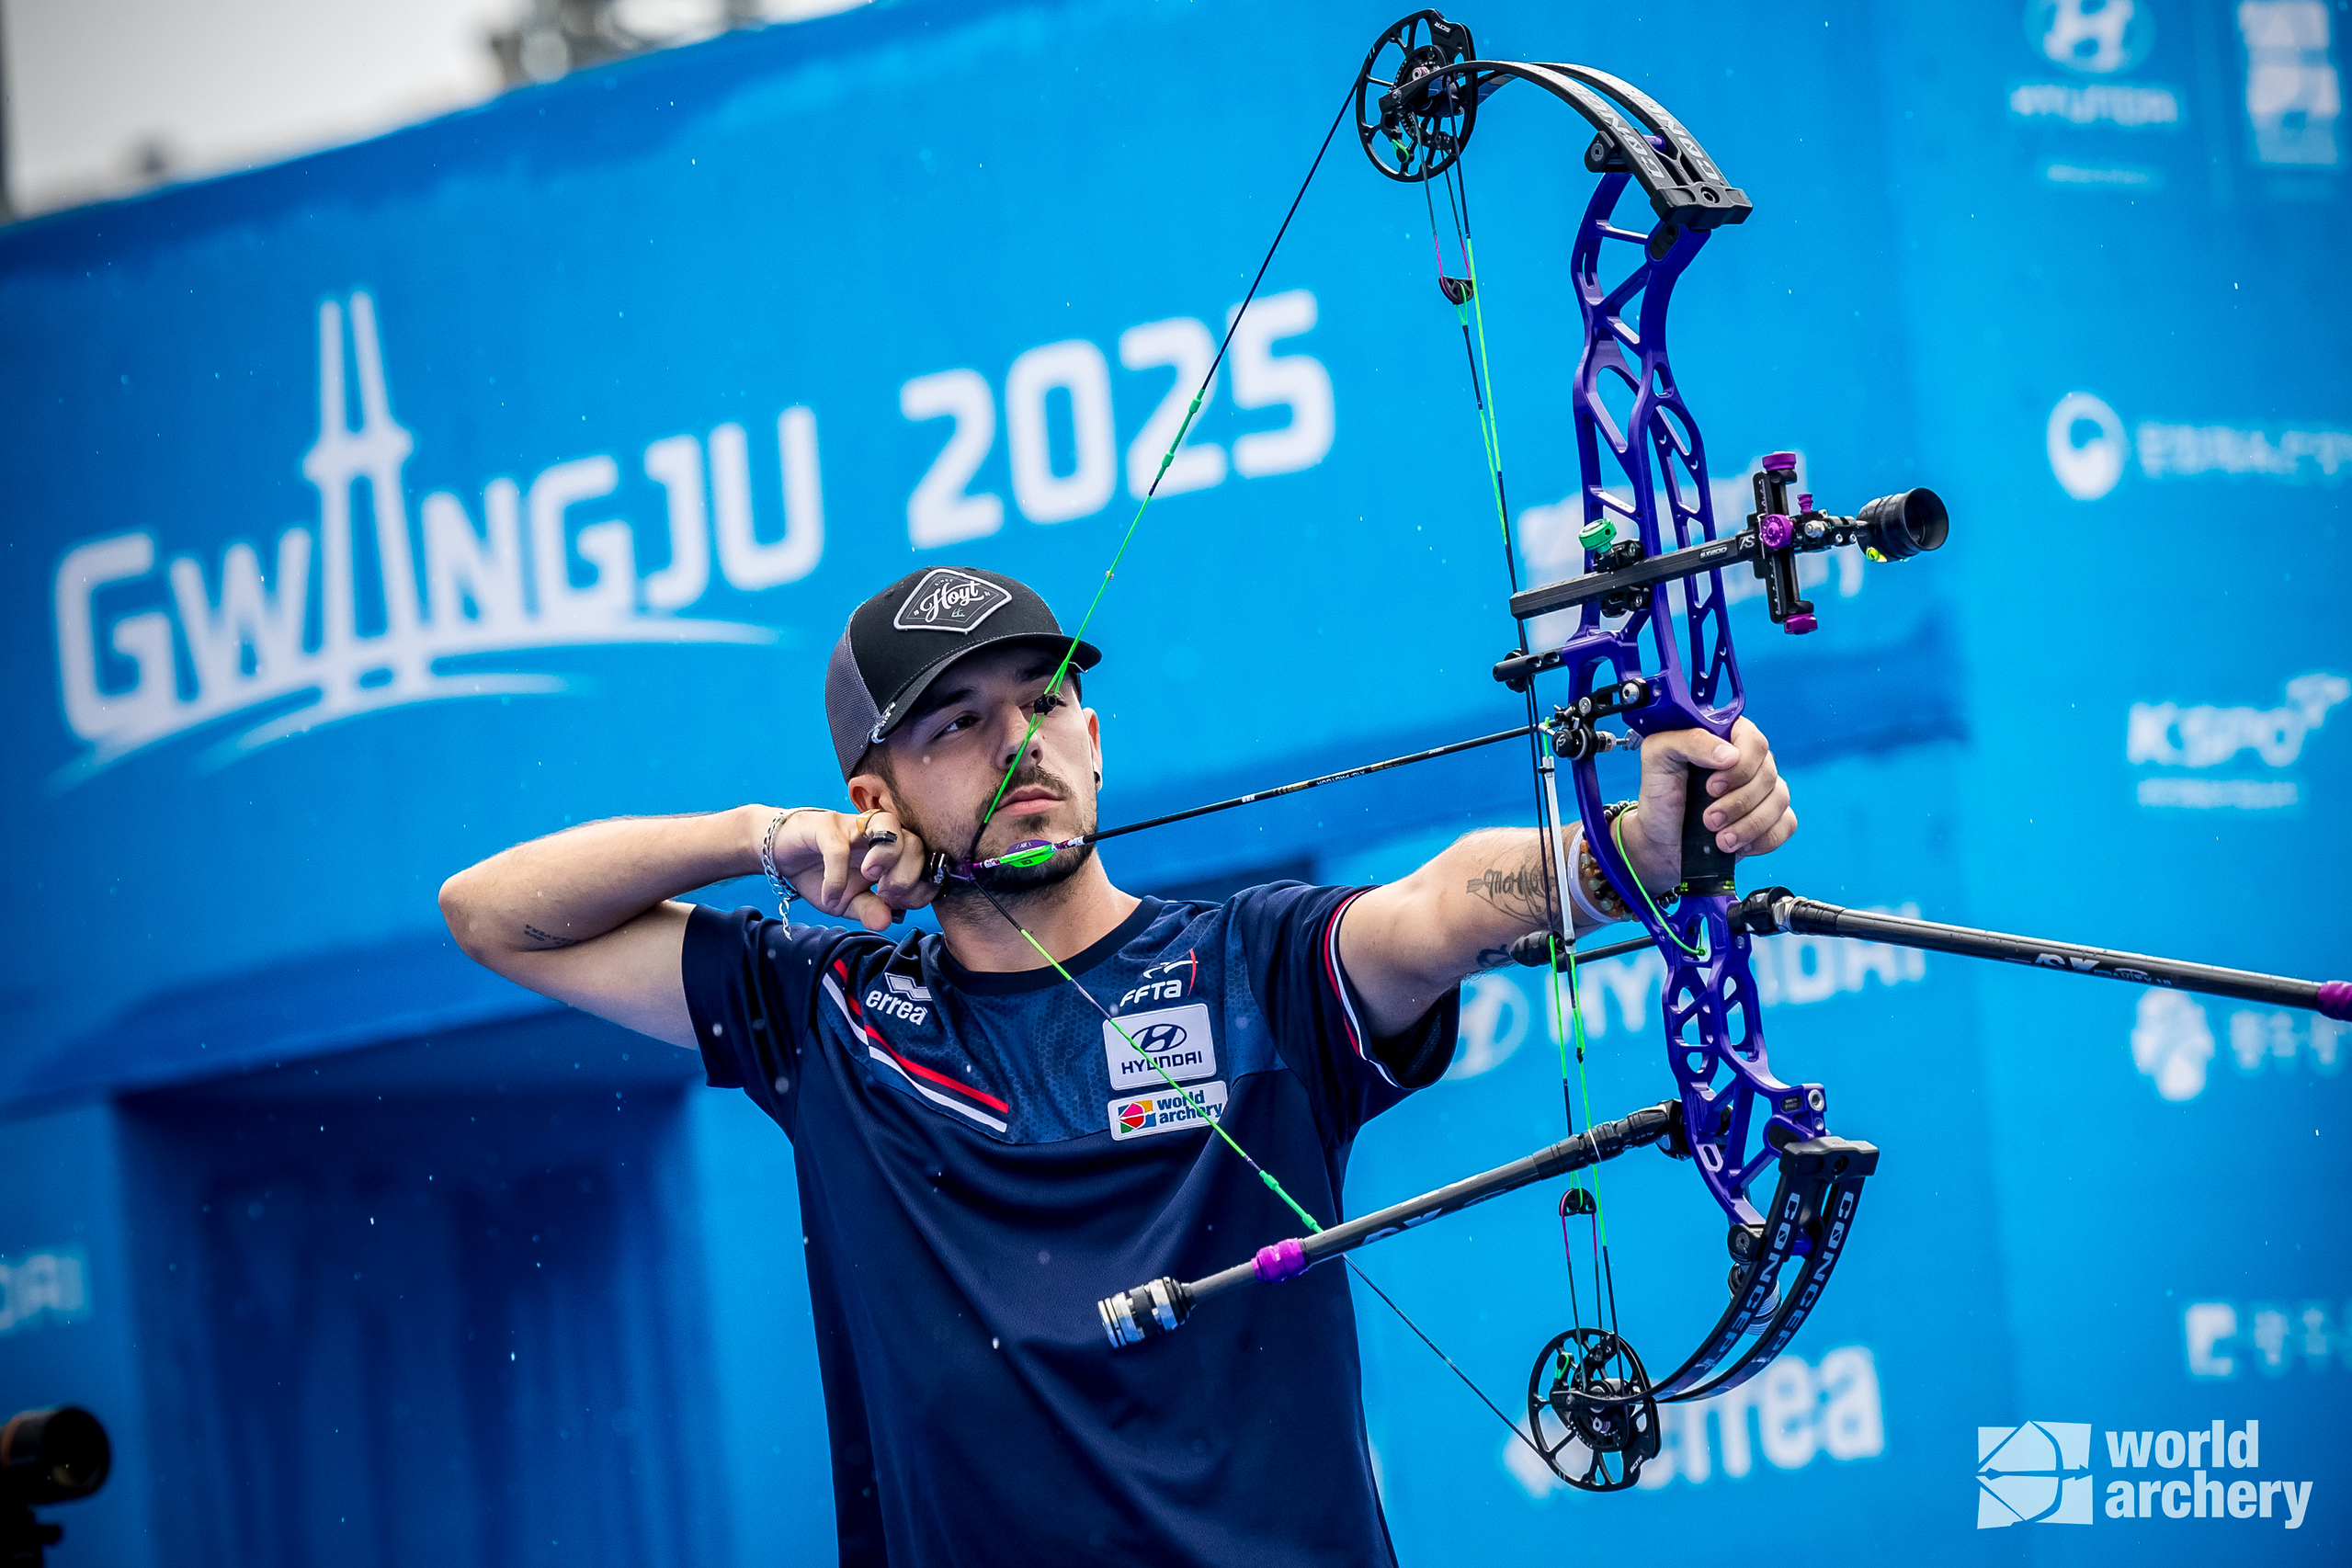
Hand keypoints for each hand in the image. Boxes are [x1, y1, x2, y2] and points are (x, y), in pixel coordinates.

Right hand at [769, 807, 939, 931]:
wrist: (783, 856)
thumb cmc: (821, 875)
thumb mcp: (848, 902)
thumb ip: (870, 910)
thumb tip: (886, 923)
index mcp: (892, 852)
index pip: (925, 861)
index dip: (921, 885)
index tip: (901, 904)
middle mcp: (878, 833)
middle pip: (914, 841)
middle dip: (908, 874)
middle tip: (886, 894)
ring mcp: (854, 825)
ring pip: (888, 824)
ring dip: (888, 857)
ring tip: (871, 880)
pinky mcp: (825, 825)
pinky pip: (839, 846)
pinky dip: (837, 876)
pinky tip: (831, 894)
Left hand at [1617, 718, 1795, 892]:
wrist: (1660, 840)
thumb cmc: (1660, 795)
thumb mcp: (1658, 756)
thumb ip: (1687, 740)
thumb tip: (1729, 754)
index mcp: (1726, 738)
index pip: (1754, 741)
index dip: (1739, 767)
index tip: (1712, 787)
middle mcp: (1750, 762)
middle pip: (1768, 775)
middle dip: (1737, 803)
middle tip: (1708, 819)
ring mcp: (1763, 791)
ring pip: (1779, 801)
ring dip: (1749, 825)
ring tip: (1720, 839)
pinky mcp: (1770, 819)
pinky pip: (1786, 825)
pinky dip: (1763, 839)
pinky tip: (1738, 845)